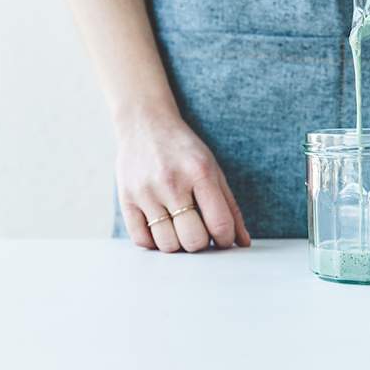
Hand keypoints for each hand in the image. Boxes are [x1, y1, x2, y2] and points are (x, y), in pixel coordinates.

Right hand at [115, 110, 251, 252]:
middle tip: (200, 232)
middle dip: (201, 243)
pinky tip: (161, 229)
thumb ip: (229, 206)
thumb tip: (243, 243)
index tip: (222, 238)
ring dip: (178, 244)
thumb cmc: (183, 150)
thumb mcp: (212, 170)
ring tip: (179, 229)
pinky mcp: (126, 199)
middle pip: (193, 240)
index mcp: (199, 172)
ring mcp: (146, 192)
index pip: (219, 224)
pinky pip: (142, 240)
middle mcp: (172, 182)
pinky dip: (154, 242)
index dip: (226, 240)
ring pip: (168, 244)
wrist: (145, 125)